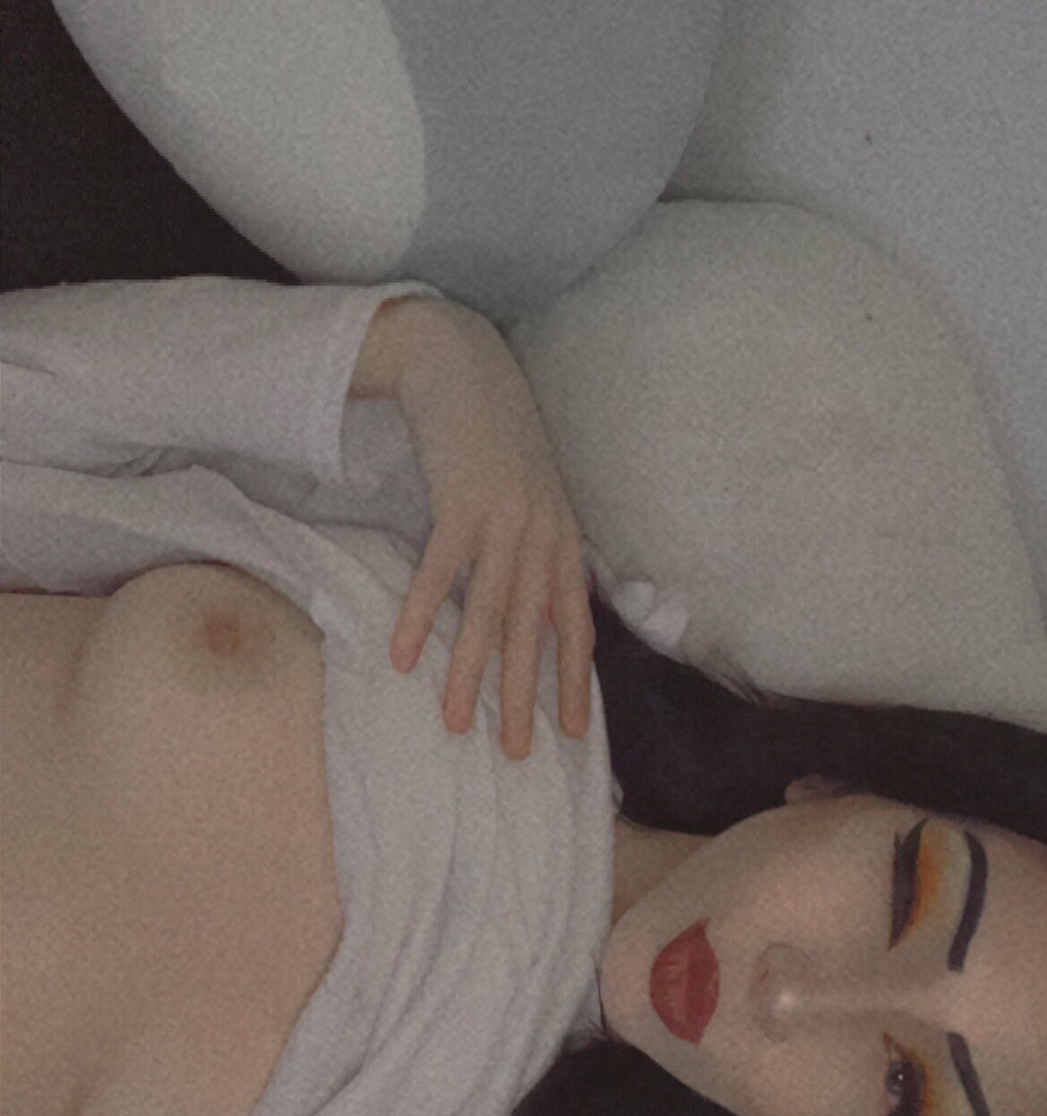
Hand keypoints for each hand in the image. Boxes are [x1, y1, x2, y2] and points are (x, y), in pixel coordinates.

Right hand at [387, 302, 595, 758]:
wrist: (462, 363)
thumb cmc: (494, 435)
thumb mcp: (532, 494)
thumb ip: (538, 548)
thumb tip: (534, 607)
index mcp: (563, 540)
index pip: (575, 626)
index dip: (576, 681)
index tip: (574, 733)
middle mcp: (542, 536)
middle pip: (532, 633)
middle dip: (523, 697)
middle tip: (514, 752)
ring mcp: (504, 520)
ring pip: (488, 613)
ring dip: (470, 673)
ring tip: (456, 724)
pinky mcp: (461, 503)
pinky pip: (438, 573)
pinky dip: (418, 616)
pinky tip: (401, 657)